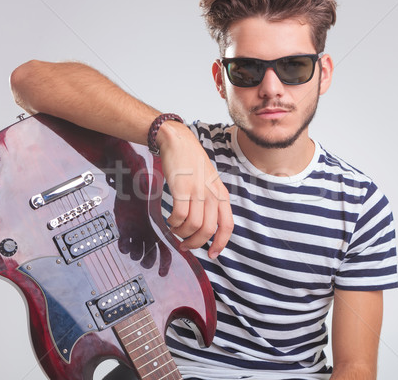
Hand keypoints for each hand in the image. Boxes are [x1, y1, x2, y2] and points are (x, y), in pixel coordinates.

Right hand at [157, 121, 232, 258]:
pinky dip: (174, 222)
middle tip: (185, 245)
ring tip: (175, 228)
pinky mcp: (181, 188)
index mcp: (221, 195)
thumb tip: (204, 227)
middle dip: (195, 243)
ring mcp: (197, 191)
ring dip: (181, 233)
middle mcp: (212, 194)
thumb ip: (211, 203)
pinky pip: (179, 216)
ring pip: (192, 226)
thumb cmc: (192, 164)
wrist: (179, 142)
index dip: (220, 244)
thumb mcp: (209, 183)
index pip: (227, 226)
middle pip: (207, 230)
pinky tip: (170, 219)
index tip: (212, 255)